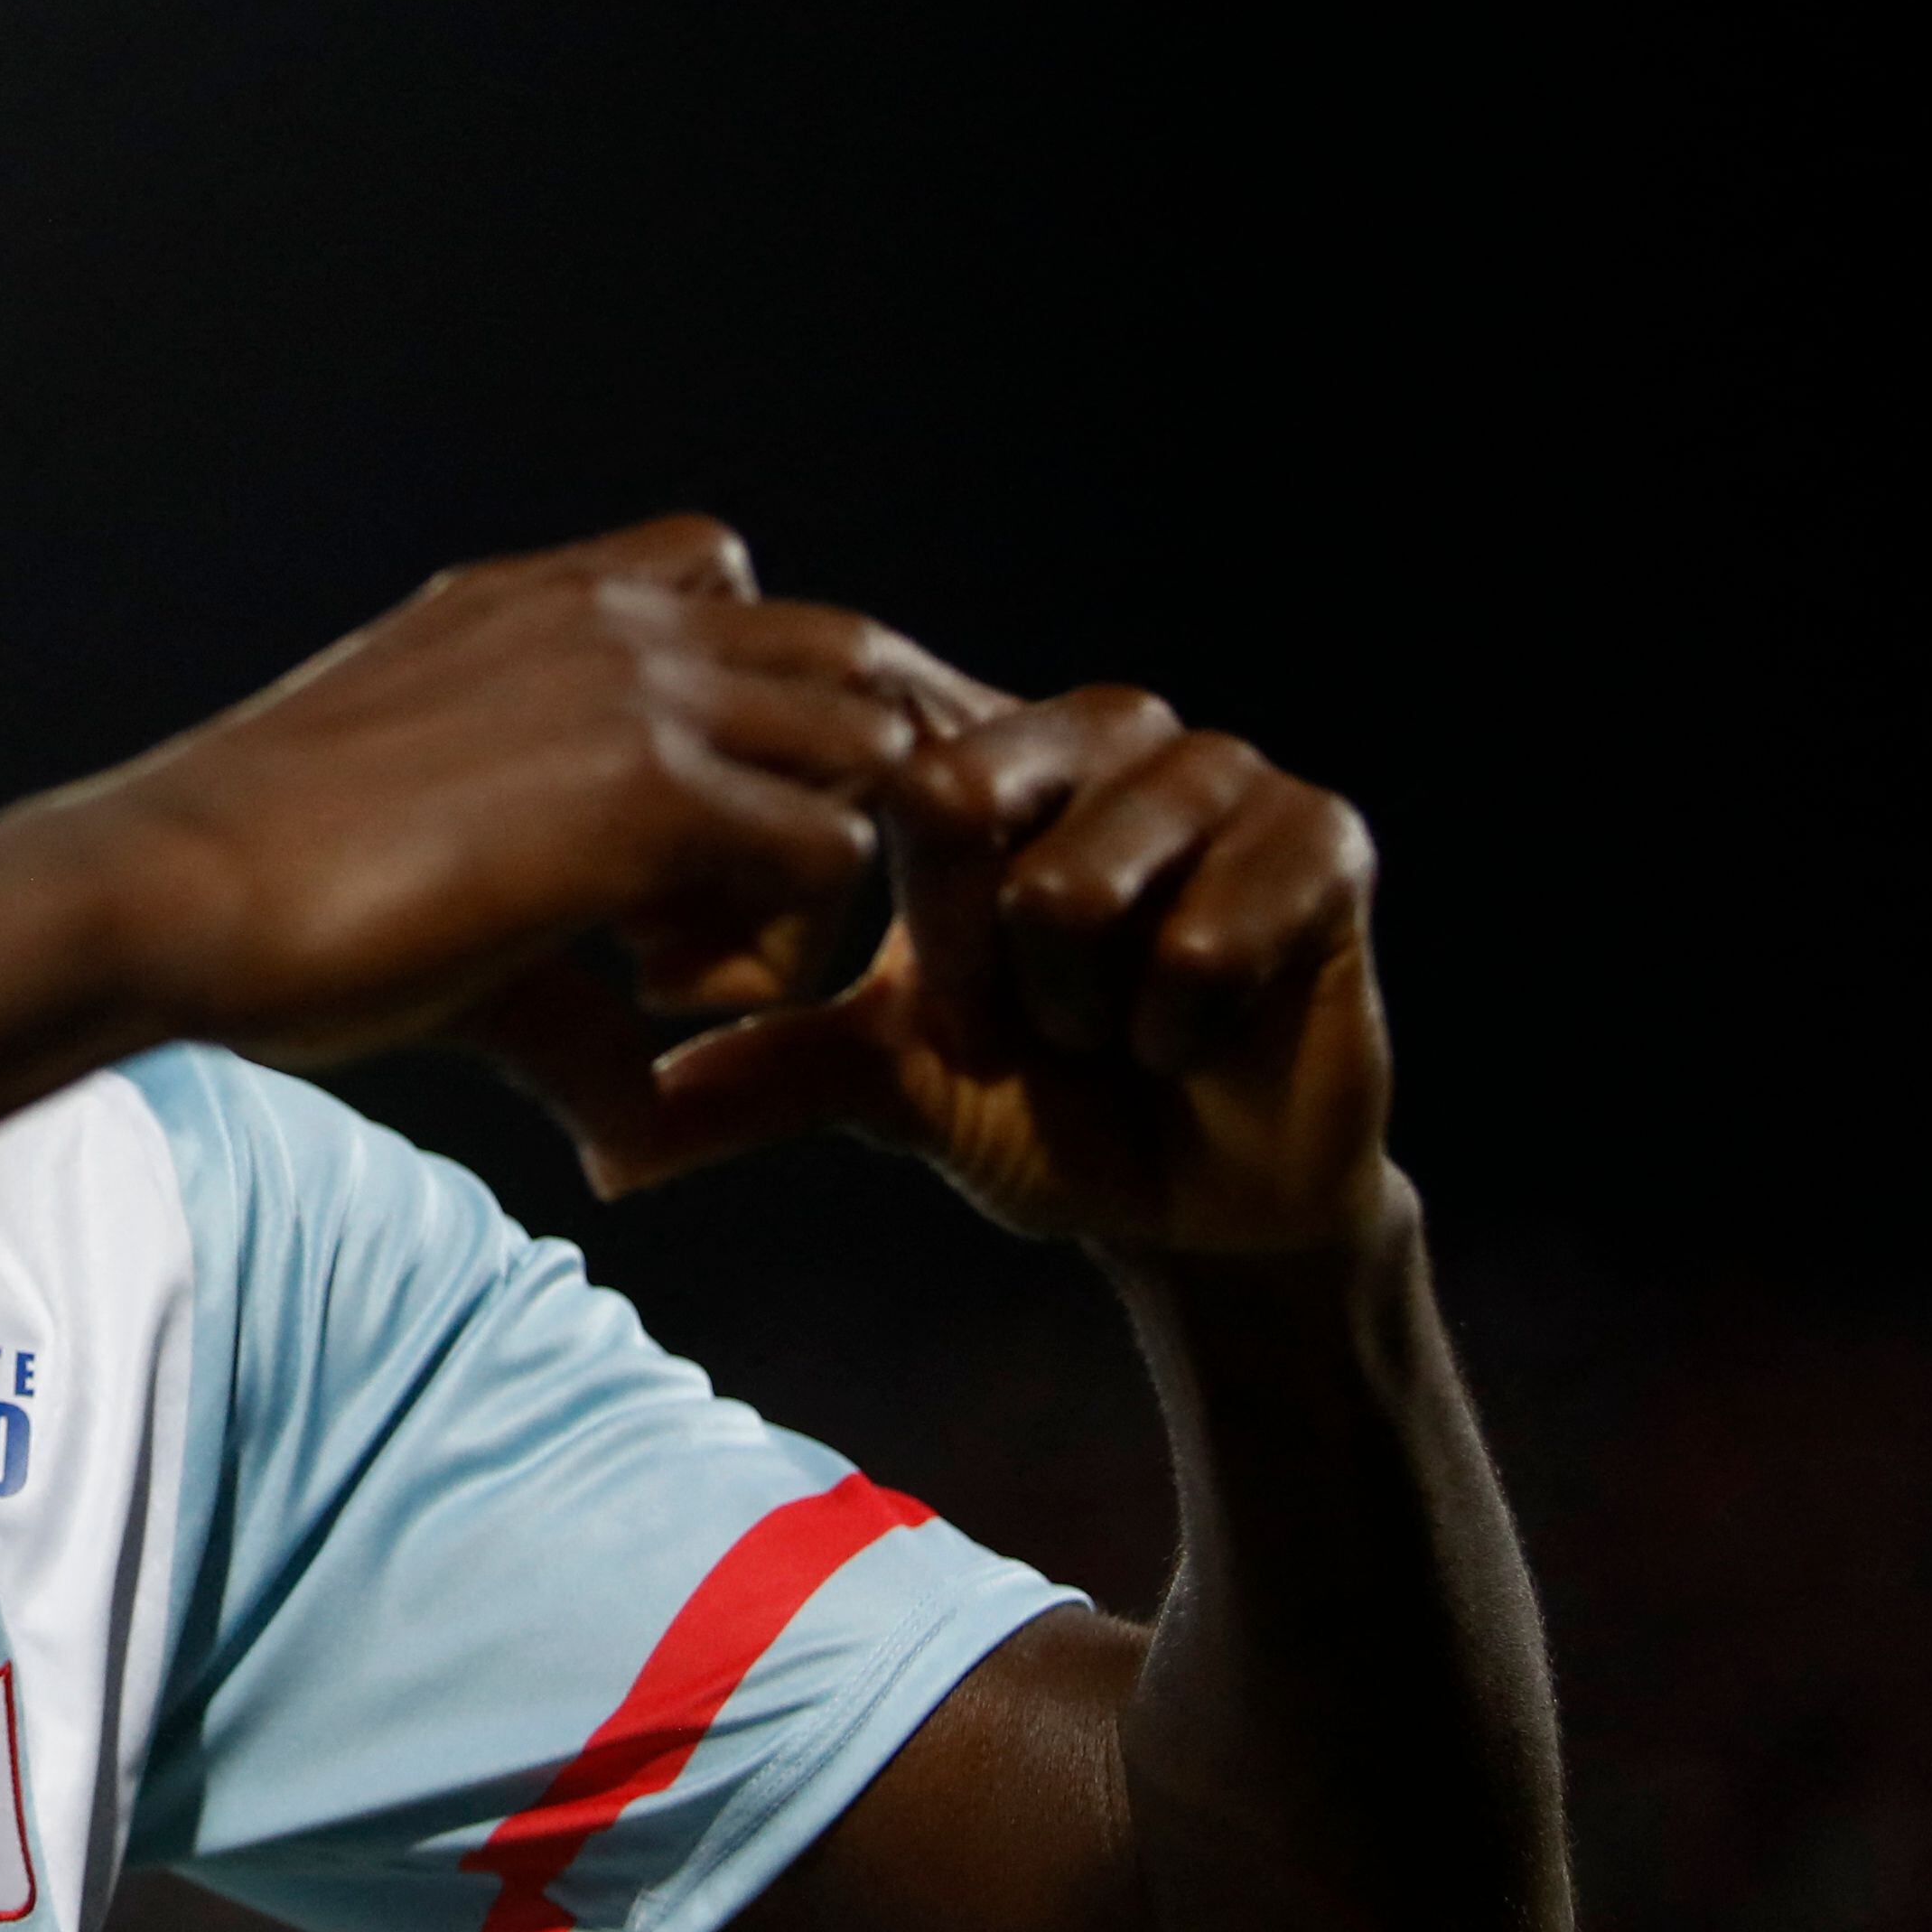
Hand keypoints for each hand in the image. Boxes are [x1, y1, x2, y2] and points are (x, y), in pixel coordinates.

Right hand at [48, 517, 991, 1068]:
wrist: (163, 888)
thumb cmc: (252, 899)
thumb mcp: (430, 898)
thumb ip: (562, 996)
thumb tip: (633, 1129)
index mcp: (536, 605)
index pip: (734, 586)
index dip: (756, 720)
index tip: (687, 856)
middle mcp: (604, 617)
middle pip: (844, 655)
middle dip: (832, 792)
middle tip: (731, 923)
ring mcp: (637, 688)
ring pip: (864, 748)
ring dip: (814, 872)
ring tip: (679, 969)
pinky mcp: (648, 789)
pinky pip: (830, 853)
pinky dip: (777, 948)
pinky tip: (652, 997)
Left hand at [622, 689, 1396, 1254]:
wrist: (1198, 1203)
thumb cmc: (1034, 1109)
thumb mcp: (880, 1082)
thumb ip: (755, 1074)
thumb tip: (606, 1143)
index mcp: (981, 750)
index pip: (864, 768)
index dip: (867, 915)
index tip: (922, 1011)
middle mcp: (1096, 728)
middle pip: (950, 803)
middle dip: (963, 970)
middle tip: (1015, 1031)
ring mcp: (1217, 768)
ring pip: (1072, 886)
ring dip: (1071, 1010)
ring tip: (1106, 1030)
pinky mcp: (1325, 834)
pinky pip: (1200, 942)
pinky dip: (1171, 1031)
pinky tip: (1191, 1039)